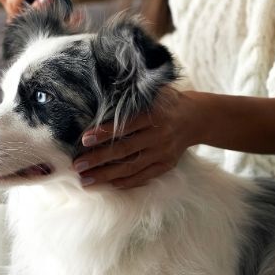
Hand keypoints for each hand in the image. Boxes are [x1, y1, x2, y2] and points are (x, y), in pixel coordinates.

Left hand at [72, 88, 198, 188]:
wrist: (196, 117)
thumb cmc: (166, 101)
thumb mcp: (153, 92)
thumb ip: (132, 95)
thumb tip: (101, 91)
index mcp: (154, 115)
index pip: (125, 126)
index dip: (104, 133)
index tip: (84, 139)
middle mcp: (159, 135)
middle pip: (124, 150)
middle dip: (98, 159)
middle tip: (77, 165)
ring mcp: (163, 153)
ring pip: (131, 167)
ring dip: (106, 175)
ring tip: (85, 180)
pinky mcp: (166, 165)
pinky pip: (144, 176)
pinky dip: (126, 182)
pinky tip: (108, 184)